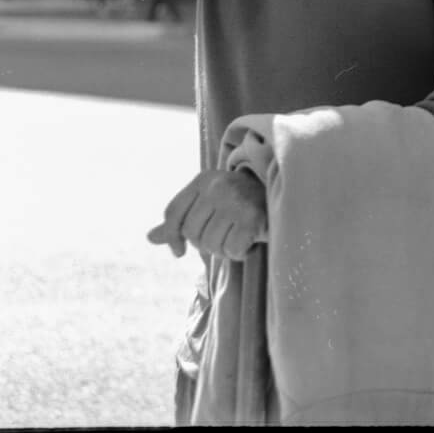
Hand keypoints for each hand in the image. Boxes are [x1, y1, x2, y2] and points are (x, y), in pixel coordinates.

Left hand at [147, 167, 266, 260]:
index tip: (179, 252)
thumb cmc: (241, 203)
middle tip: (226, 234)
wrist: (284, 193)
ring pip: (211, 244)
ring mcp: (235, 199)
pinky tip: (250, 240)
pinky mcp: (252, 216)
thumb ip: (180, 220)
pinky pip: (232, 250)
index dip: (172, 237)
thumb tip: (149, 237)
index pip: (173, 213)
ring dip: (225, 248)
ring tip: (239, 235)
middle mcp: (217, 186)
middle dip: (206, 243)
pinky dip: (240, 252)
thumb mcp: (209, 204)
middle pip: (192, 233)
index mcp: (203, 180)